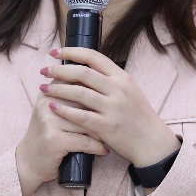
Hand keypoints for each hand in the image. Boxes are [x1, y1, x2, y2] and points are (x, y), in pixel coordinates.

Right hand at [15, 68, 108, 195]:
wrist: (28, 162)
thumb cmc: (48, 135)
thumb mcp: (53, 110)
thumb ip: (68, 94)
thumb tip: (96, 78)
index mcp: (49, 92)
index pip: (78, 82)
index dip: (96, 92)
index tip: (108, 104)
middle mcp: (48, 103)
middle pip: (86, 101)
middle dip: (102, 113)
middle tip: (116, 121)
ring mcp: (50, 121)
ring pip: (88, 122)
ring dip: (102, 132)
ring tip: (111, 137)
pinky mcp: (54, 139)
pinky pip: (85, 141)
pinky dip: (97, 147)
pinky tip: (104, 150)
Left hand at [38, 47, 180, 167]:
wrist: (152, 142)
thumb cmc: (138, 116)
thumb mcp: (129, 91)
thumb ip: (110, 80)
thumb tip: (85, 67)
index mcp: (122, 77)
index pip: (93, 56)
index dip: (71, 52)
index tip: (55, 53)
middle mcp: (118, 89)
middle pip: (82, 72)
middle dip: (59, 70)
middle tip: (44, 71)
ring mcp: (113, 108)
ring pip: (79, 93)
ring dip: (57, 89)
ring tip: (43, 88)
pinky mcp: (107, 126)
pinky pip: (80, 116)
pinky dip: (64, 110)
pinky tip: (52, 107)